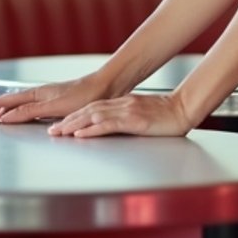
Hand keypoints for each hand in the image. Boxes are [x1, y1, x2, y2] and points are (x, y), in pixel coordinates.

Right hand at [0, 74, 110, 125]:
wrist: (106, 87)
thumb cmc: (82, 96)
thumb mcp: (53, 106)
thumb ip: (29, 111)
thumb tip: (5, 116)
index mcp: (39, 94)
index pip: (12, 101)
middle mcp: (44, 94)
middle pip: (17, 101)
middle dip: (3, 108)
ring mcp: (53, 97)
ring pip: (27, 104)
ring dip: (15, 109)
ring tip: (5, 114)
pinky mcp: (63, 102)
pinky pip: (39, 107)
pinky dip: (29, 111)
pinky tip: (34, 114)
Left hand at [47, 92, 192, 138]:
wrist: (185, 109)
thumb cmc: (169, 115)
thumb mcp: (144, 115)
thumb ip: (128, 118)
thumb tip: (115, 126)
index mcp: (123, 103)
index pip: (93, 108)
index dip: (75, 116)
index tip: (61, 124)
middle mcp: (122, 104)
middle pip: (88, 111)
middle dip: (68, 121)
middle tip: (52, 130)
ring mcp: (127, 111)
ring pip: (93, 116)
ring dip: (74, 125)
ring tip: (59, 133)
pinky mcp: (134, 121)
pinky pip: (108, 125)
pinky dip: (92, 130)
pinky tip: (81, 135)